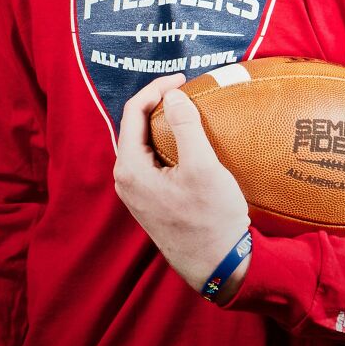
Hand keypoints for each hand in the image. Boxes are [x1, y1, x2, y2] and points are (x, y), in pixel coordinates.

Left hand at [114, 73, 251, 299]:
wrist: (218, 265)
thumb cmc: (211, 219)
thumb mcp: (202, 166)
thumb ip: (185, 126)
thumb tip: (173, 93)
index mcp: (130, 168)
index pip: (134, 112)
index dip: (157, 89)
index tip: (183, 79)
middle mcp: (126, 180)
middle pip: (136, 126)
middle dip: (159, 103)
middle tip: (187, 90)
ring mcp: (137, 192)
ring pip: (144, 143)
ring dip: (164, 123)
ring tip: (189, 109)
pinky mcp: (151, 200)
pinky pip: (153, 159)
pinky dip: (167, 142)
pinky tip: (188, 140)